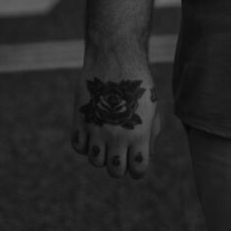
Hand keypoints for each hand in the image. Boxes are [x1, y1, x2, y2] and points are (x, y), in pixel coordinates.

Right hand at [72, 50, 163, 180]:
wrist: (116, 58)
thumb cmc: (138, 84)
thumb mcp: (152, 109)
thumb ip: (150, 136)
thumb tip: (143, 157)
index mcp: (139, 136)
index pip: (138, 171)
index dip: (138, 169)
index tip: (136, 159)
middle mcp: (117, 137)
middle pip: (115, 171)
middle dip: (119, 165)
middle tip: (120, 151)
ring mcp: (96, 130)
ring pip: (95, 162)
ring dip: (101, 155)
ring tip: (106, 139)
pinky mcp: (80, 120)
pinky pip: (79, 146)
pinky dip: (85, 144)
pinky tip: (92, 131)